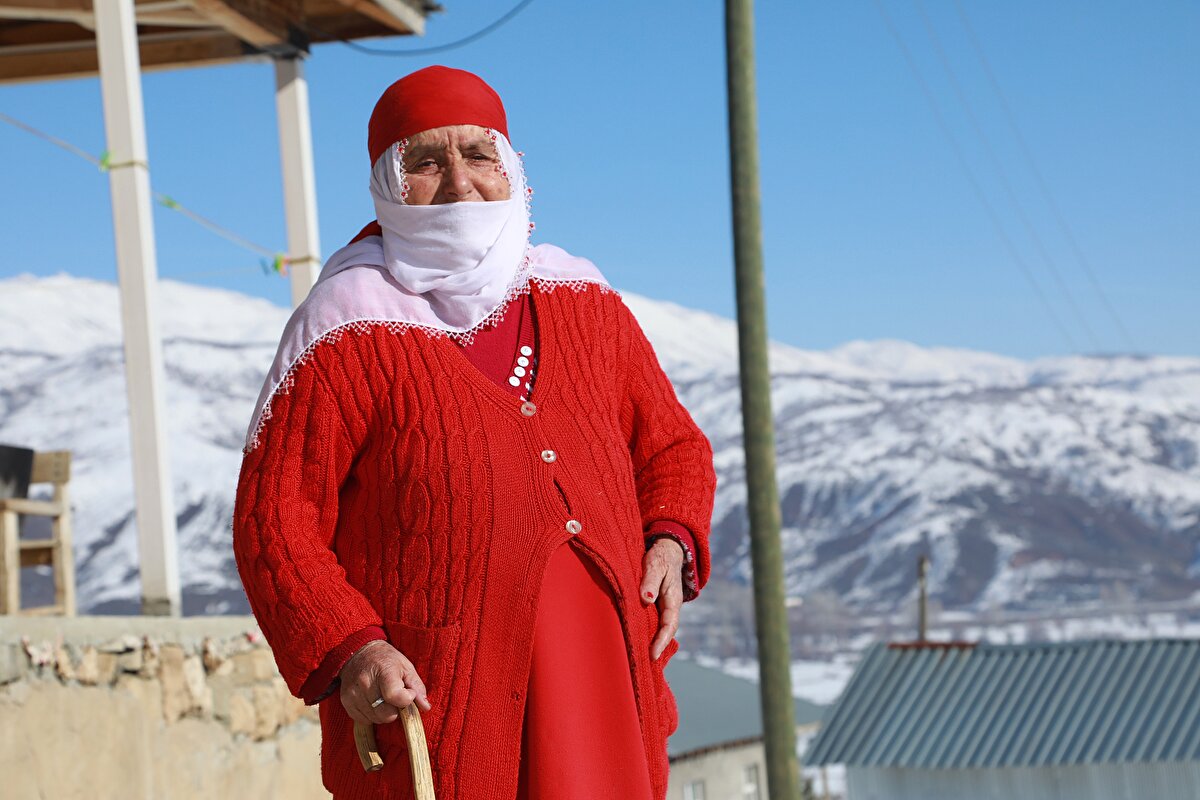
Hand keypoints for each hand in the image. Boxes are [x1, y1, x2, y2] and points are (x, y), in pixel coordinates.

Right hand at [338, 639, 432, 724]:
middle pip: (386, 713)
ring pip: (376, 719)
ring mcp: (354, 694)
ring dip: (384, 713)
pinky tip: (373, 702)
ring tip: (384, 698)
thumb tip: (426, 707)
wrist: (357, 652)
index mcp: (383, 671)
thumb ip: (417, 686)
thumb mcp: (405, 666)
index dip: (406, 700)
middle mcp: (365, 683)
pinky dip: (372, 715)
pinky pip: (364, 720)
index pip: (394, 696)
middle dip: (396, 710)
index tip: (408, 693)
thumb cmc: (385, 659)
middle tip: (396, 698)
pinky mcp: (346, 702)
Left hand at [640, 538, 684, 659]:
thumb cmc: (661, 557)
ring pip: (658, 628)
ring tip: (638, 659)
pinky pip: (652, 622)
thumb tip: (646, 598)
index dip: (661, 641)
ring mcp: (663, 607)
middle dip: (656, 648)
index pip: (669, 625)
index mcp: (673, 600)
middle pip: (664, 632)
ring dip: (650, 642)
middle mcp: (670, 607)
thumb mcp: (655, 564)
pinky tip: (635, 641)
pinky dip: (646, 632)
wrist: (668, 550)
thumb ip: (650, 581)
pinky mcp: (656, 606)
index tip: (652, 655)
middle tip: (643, 664)